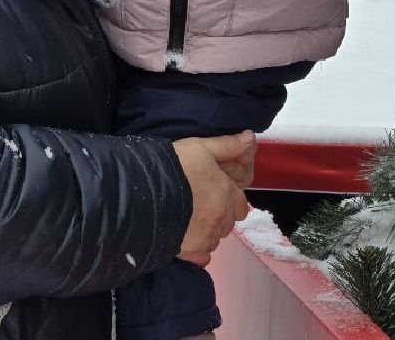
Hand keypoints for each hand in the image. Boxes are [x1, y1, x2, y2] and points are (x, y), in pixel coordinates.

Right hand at [172, 131, 254, 266]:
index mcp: (226, 193)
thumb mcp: (201, 147)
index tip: (216, 195)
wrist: (145, 194)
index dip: (230, 199)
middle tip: (200, 205)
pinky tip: (185, 238)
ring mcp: (207, 237)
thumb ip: (228, 145)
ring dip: (208, 231)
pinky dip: (197, 250)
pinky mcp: (191, 252)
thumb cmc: (174, 167)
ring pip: (216, 238)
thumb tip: (249, 137)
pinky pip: (202, 256)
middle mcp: (221, 217)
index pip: (241, 204)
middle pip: (229, 222)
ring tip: (189, 219)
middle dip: (220, 215)